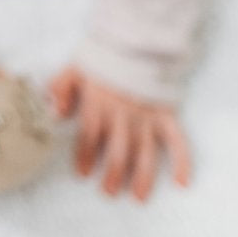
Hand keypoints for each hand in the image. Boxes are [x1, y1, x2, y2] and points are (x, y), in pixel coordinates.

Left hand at [50, 65, 190, 200]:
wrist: (134, 40)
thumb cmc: (101, 57)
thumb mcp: (74, 67)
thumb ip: (60, 87)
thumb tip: (54, 112)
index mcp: (99, 100)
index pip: (90, 133)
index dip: (84, 154)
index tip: (81, 174)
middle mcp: (123, 111)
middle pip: (117, 147)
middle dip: (112, 171)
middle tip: (107, 192)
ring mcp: (147, 114)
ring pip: (145, 150)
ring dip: (142, 175)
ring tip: (137, 197)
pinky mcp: (167, 112)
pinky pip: (178, 139)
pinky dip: (183, 160)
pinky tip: (181, 182)